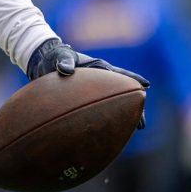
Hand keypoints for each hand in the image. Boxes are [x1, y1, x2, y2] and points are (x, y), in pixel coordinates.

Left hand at [26, 38, 149, 126]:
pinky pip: (99, 112)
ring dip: (124, 117)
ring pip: (114, 105)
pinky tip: (108, 135)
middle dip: (135, 107)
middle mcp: (101, 80)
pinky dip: (106, 121)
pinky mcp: (86, 100)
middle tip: (142, 122)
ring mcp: (95, 91)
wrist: (44, 62)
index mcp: (99, 67)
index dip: (134, 79)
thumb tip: (65, 70)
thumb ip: (64, 61)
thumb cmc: (55, 56)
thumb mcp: (60, 56)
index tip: (146, 85)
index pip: (120, 74)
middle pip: (123, 95)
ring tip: (135, 129)